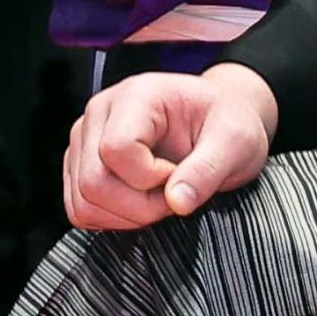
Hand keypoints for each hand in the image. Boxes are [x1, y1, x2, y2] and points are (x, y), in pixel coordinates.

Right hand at [65, 69, 278, 228]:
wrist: (218, 118)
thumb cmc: (227, 121)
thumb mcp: (236, 142)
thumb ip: (208, 170)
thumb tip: (177, 202)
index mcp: (136, 96)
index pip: (116, 150)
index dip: (150, 178)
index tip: (180, 173)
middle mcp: (100, 113)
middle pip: (93, 182)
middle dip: (139, 206)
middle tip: (174, 195)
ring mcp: (84, 139)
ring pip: (81, 202)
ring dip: (125, 216)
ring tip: (160, 197)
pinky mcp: (80, 164)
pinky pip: (79, 209)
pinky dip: (111, 219)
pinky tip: (142, 203)